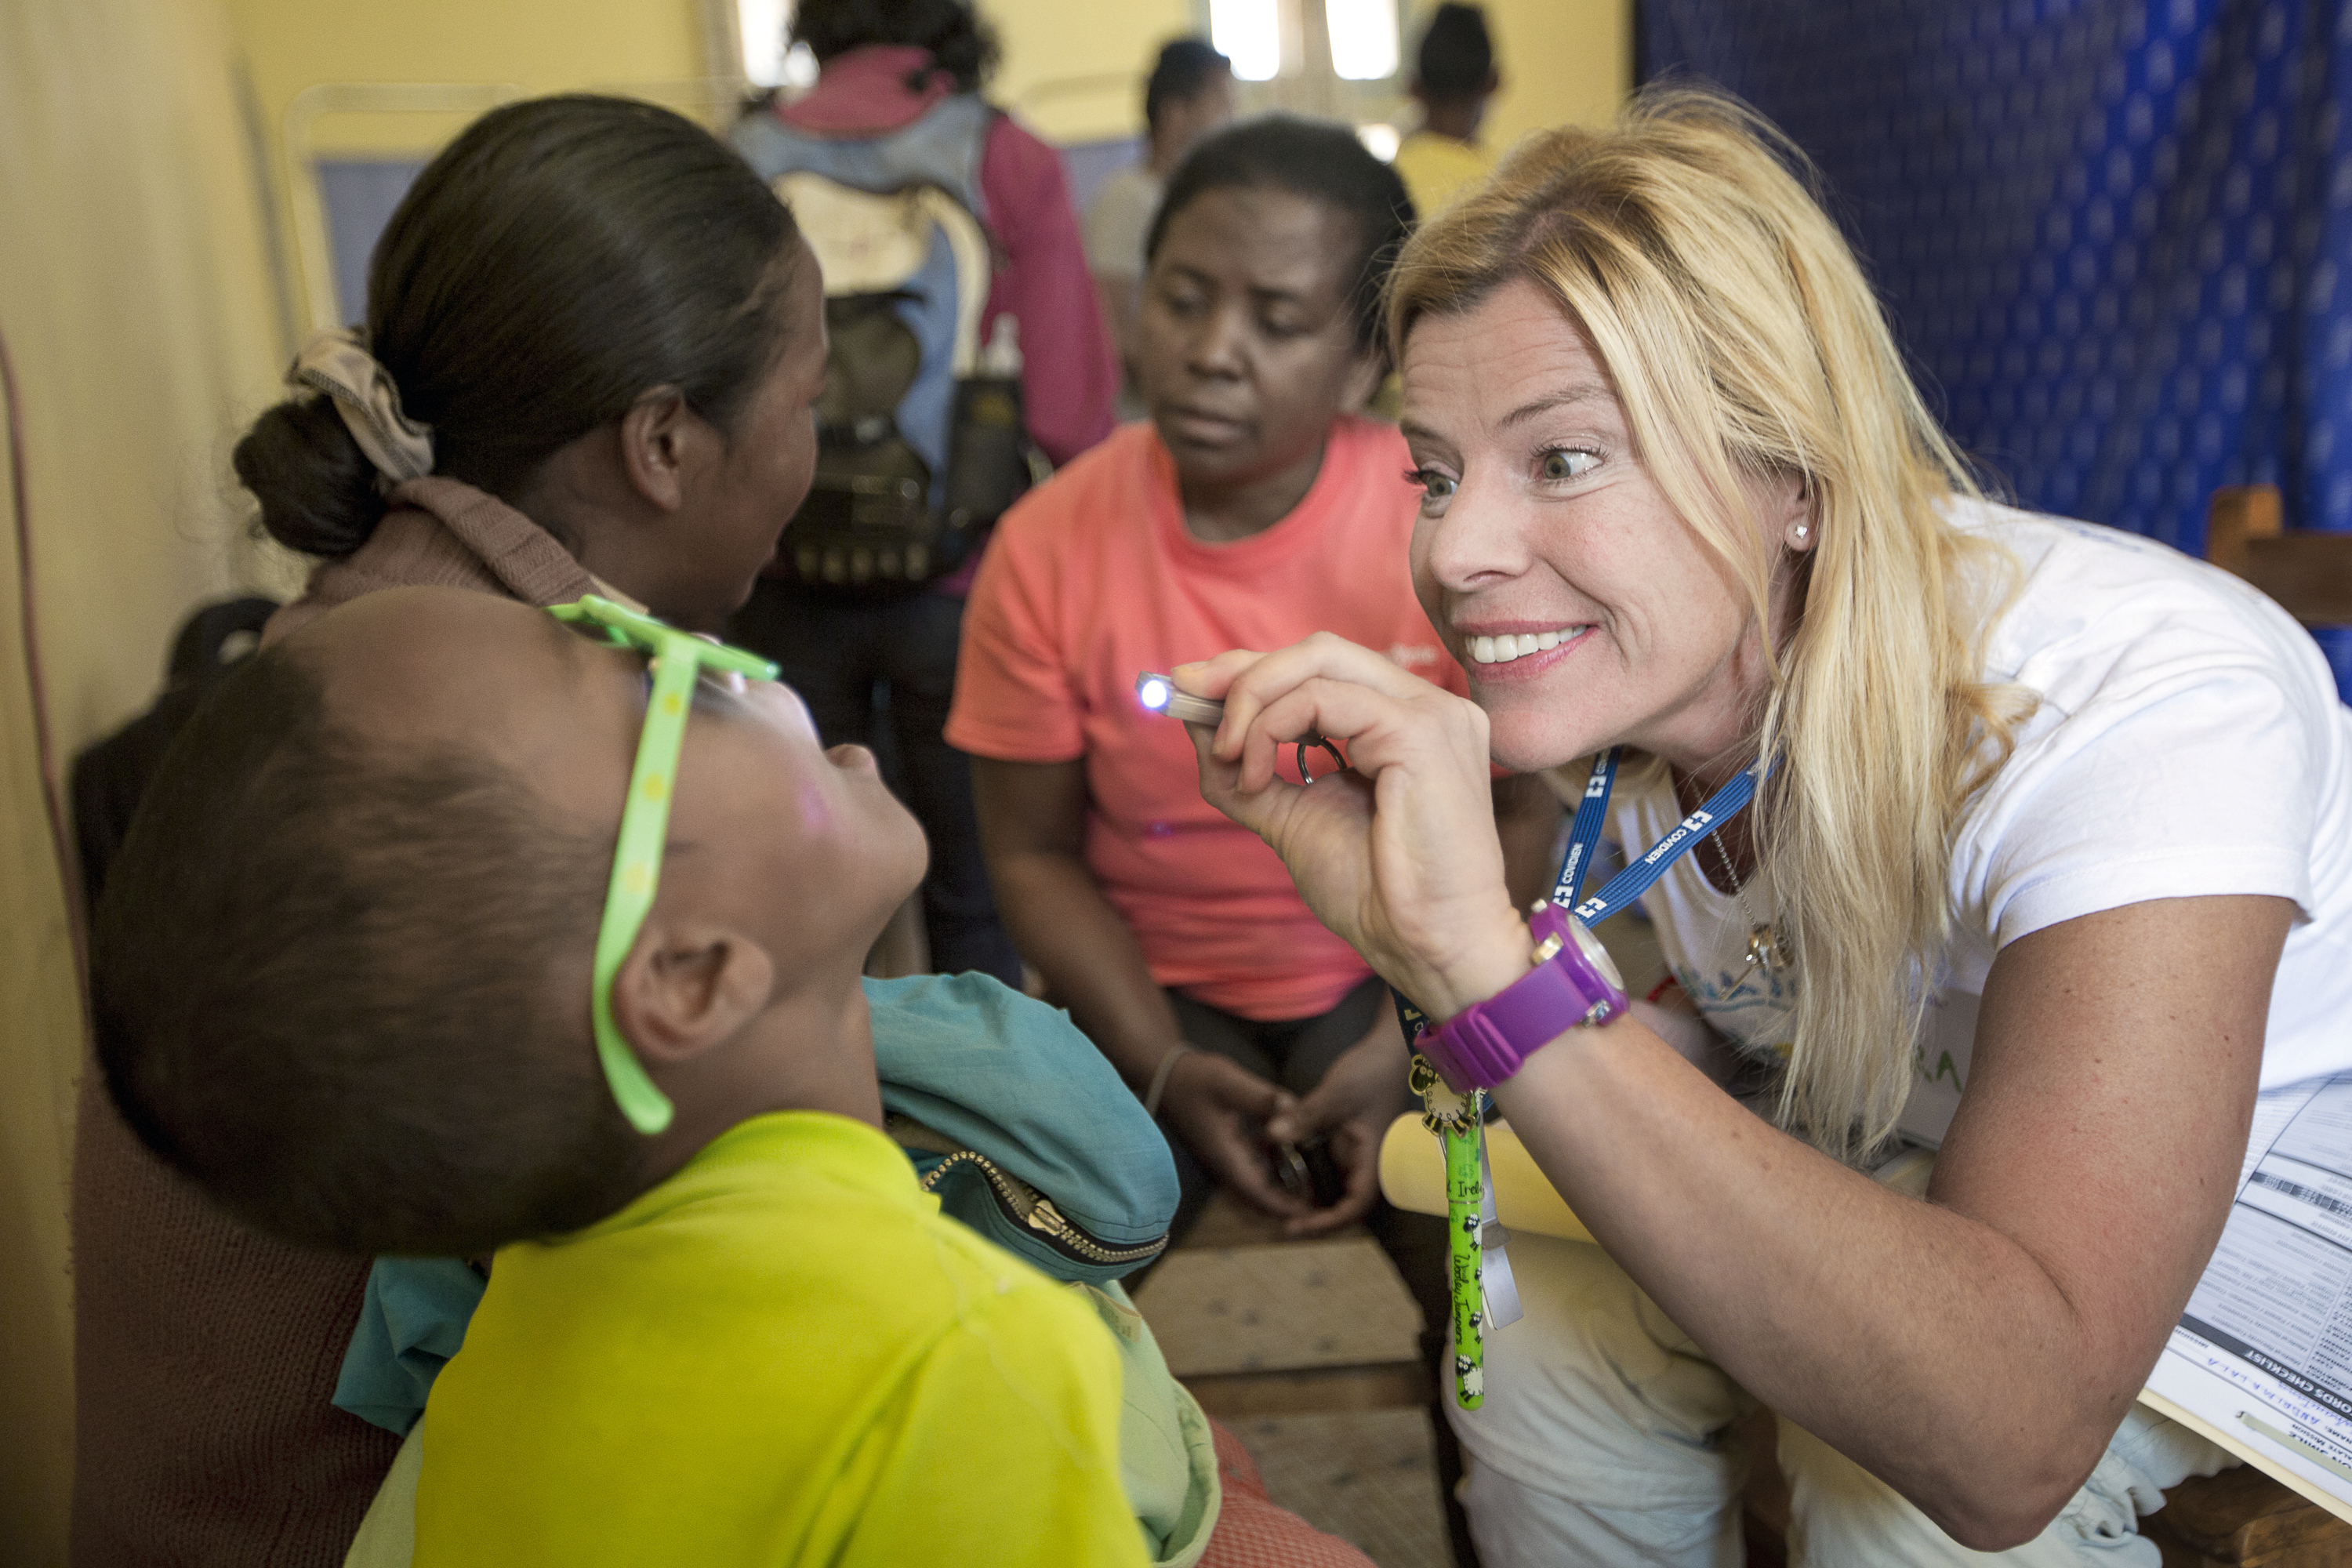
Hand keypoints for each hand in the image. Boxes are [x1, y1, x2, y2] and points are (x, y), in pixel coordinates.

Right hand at [1156, 1051, 1309, 1220]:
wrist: (1165, 1074)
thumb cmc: (1194, 1079)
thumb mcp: (1230, 1084)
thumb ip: (1263, 1099)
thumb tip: (1294, 1110)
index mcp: (1226, 1157)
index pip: (1258, 1194)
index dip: (1285, 1207)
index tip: (1312, 1212)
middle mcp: (1225, 1163)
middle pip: (1260, 1195)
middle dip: (1289, 1201)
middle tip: (1320, 1197)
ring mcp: (1226, 1156)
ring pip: (1258, 1181)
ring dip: (1283, 1184)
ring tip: (1314, 1178)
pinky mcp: (1228, 1146)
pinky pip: (1254, 1165)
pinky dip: (1274, 1165)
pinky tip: (1293, 1151)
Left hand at [1174, 636, 1529, 1018]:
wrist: (1425, 944)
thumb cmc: (1375, 892)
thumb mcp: (1290, 816)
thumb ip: (1246, 766)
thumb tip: (1193, 716)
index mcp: (1406, 720)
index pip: (1323, 666)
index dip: (1253, 669)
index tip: (1191, 689)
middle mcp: (1427, 705)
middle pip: (1319, 651)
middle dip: (1243, 670)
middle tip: (1188, 698)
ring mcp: (1431, 712)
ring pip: (1319, 662)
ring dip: (1252, 700)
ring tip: (1228, 755)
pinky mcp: (1421, 731)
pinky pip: (1322, 700)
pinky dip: (1272, 727)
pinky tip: (1256, 774)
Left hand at [1266, 1013, 1414, 1236]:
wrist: (1387, 1049)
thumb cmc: (1371, 1072)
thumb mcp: (1335, 1094)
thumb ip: (1305, 1116)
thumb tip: (1272, 1136)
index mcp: (1371, 1158)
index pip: (1355, 1204)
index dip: (1329, 1222)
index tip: (1299, 1226)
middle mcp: (1363, 1161)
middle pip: (1343, 1203)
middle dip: (1315, 1218)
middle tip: (1282, 1223)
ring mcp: (1353, 1151)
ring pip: (1332, 1187)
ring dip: (1309, 1198)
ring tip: (1278, 1203)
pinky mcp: (1343, 1140)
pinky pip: (1324, 1165)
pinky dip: (1306, 1173)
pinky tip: (1281, 1170)